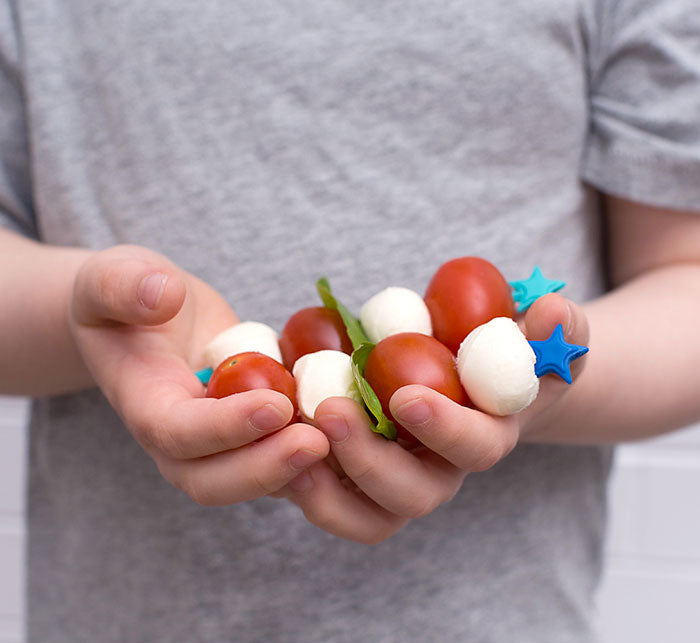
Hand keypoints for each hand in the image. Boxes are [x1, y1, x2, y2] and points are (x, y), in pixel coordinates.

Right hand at [69, 244, 328, 504]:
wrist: (148, 322)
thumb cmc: (129, 299)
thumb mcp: (112, 277)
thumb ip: (125, 285)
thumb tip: (160, 295)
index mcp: (144, 404)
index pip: (178, 433)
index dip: (225, 427)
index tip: (275, 403)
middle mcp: (179, 440)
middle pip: (214, 480)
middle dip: (266, 467)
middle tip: (317, 441)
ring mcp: (217, 445)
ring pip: (254, 480)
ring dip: (298, 471)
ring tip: (343, 442)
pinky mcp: (251, 437)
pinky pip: (281, 461)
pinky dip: (317, 460)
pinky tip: (353, 434)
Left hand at [280, 293, 588, 542]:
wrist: (465, 376)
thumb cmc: (496, 355)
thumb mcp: (530, 338)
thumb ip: (551, 330)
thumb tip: (554, 315)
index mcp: (485, 438)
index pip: (475, 449)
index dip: (445, 430)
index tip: (407, 397)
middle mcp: (441, 472)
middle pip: (413, 496)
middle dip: (371, 461)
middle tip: (330, 410)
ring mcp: (396, 482)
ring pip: (368, 516)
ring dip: (330, 488)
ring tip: (296, 441)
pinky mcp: (355, 478)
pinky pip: (331, 502)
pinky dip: (304, 485)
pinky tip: (277, 443)